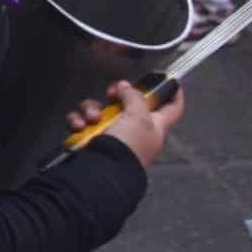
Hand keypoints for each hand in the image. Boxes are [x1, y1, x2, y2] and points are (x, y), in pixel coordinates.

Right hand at [64, 79, 183, 169]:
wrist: (103, 171)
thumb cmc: (128, 148)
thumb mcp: (139, 116)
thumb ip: (134, 96)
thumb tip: (126, 87)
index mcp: (155, 126)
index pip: (172, 108)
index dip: (173, 92)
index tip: (169, 80)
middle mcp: (136, 130)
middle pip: (128, 103)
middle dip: (115, 95)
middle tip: (112, 94)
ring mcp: (114, 135)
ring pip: (102, 110)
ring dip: (92, 109)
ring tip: (92, 118)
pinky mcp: (93, 140)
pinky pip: (83, 121)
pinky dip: (79, 120)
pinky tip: (80, 125)